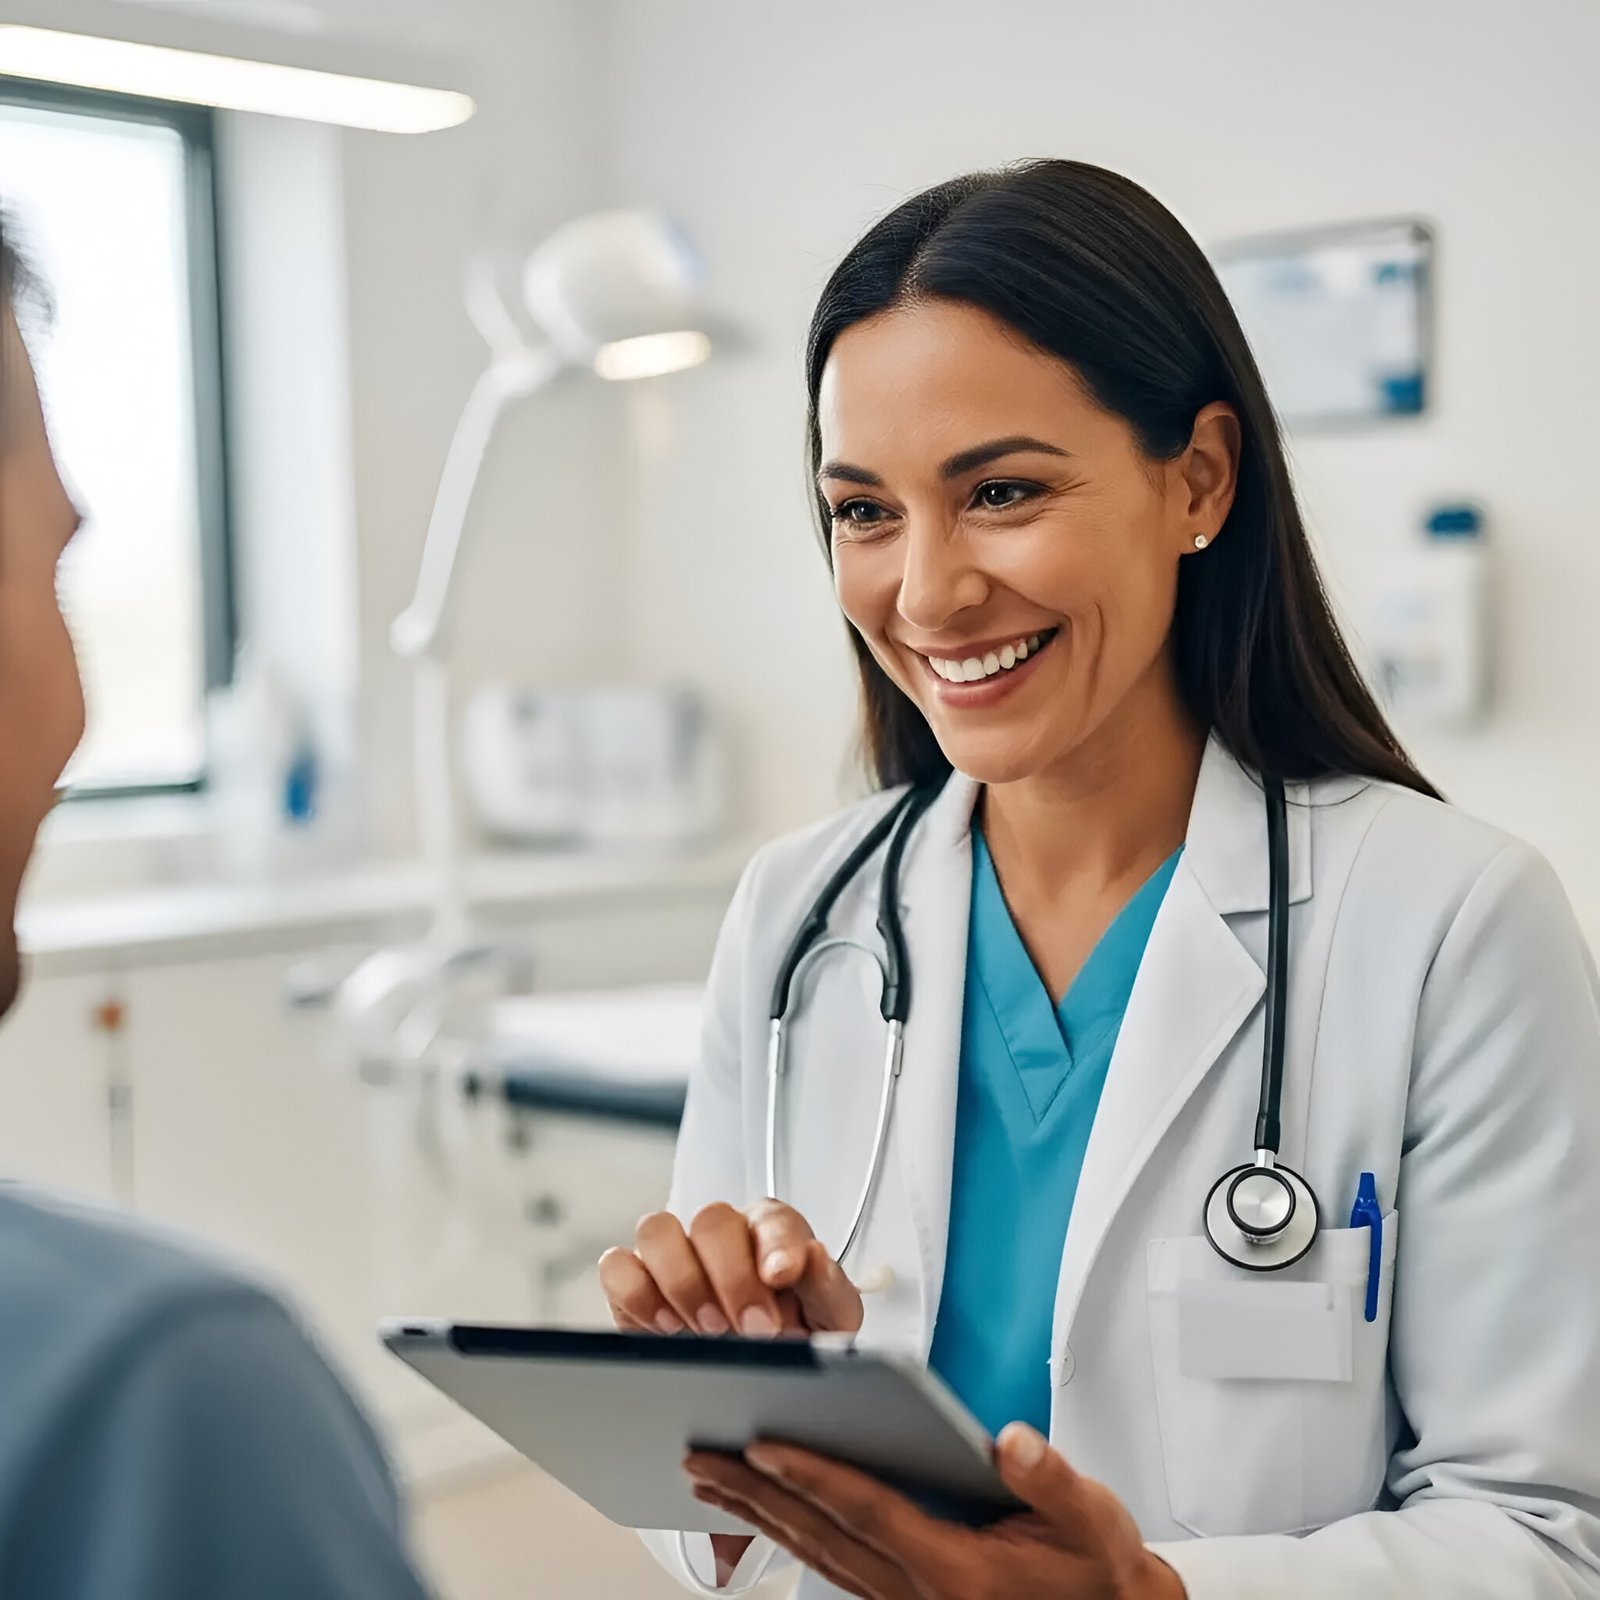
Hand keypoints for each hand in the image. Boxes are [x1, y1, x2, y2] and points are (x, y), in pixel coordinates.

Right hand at [598, 1198, 863, 1337]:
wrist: (759, 1372)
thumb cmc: (796, 1337)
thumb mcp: (830, 1321)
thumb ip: (827, 1288)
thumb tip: (813, 1256)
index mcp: (773, 1232)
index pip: (772, 1220)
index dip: (775, 1246)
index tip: (780, 1280)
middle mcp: (722, 1234)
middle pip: (712, 1220)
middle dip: (730, 1277)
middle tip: (751, 1328)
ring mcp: (675, 1253)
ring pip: (657, 1231)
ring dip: (681, 1282)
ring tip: (705, 1332)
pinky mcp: (636, 1283)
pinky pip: (617, 1266)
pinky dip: (636, 1295)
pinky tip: (666, 1330)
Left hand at [683, 1422, 1185, 1599]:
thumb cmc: (1093, 1571)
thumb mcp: (1091, 1519)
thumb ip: (1050, 1479)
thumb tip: (1011, 1443)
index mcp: (954, 1568)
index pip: (866, 1509)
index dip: (812, 1473)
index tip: (763, 1442)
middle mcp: (917, 1591)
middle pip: (819, 1533)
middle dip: (756, 1493)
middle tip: (702, 1457)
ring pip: (814, 1553)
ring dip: (759, 1514)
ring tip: (712, 1479)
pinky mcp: (902, 1598)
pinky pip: (829, 1566)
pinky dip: (789, 1536)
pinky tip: (765, 1514)